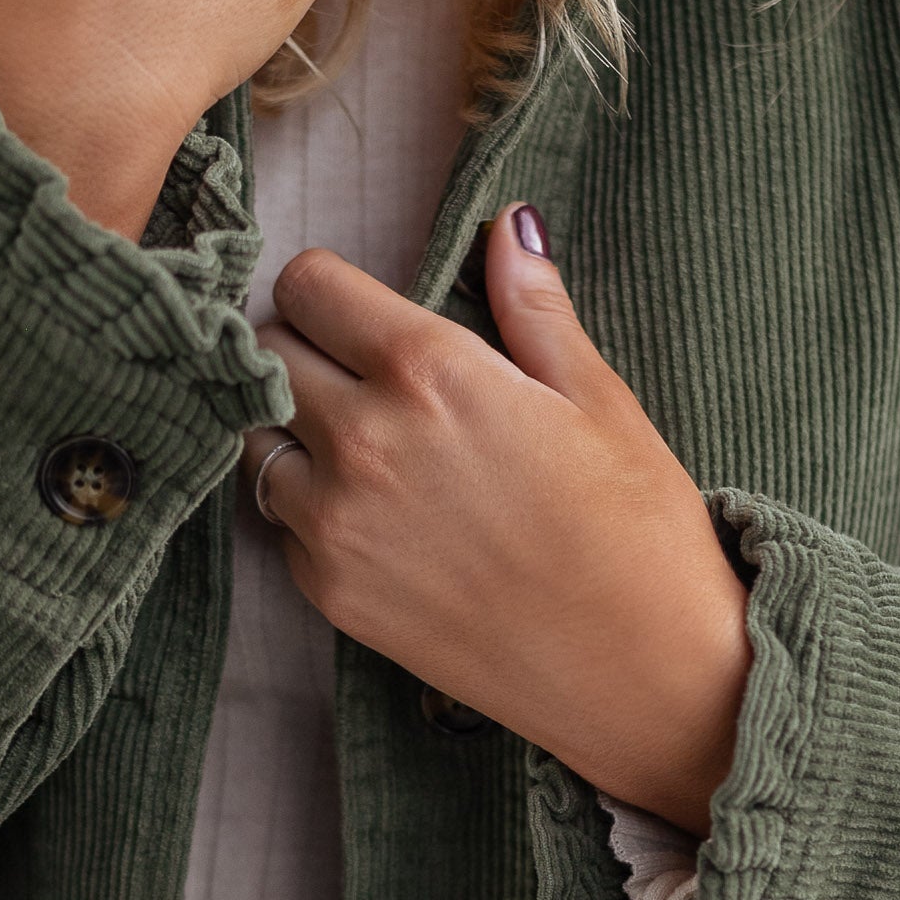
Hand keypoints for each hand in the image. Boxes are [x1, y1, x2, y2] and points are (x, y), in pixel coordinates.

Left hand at [245, 206, 751, 835]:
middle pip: (268, 350)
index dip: (334, 290)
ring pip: (258, 438)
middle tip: (366, 377)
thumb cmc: (638, 531)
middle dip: (308, 350)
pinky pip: (281, 523)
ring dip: (297, 431)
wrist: (642, 674)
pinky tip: (383, 521)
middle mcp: (363, 438)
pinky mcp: (329, 592)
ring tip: (369, 450)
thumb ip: (532, 307)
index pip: (307, 284)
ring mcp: (335, 522)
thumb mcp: (598, 400)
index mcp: (430, 371)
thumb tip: (507, 225)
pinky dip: (311, 510)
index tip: (364, 313)